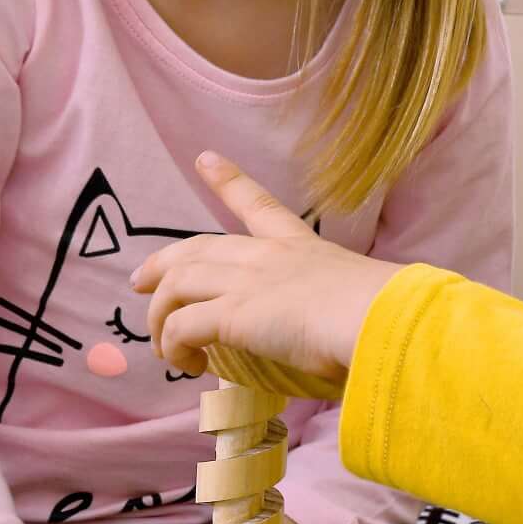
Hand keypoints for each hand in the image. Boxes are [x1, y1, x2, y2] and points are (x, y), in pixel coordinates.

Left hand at [131, 154, 402, 400]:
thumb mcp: (359, 300)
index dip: (228, 181)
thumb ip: (341, 311)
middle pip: (197, 248)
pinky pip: (182, 327)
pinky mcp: (232, 314)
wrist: (381, 319)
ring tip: (163, 349)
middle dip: (162, 262)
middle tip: (139, 282)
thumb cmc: (383, 316)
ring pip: (177, 286)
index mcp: (299, 245)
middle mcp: (267, 256)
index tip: (205, 159)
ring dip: (160, 318)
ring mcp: (247, 282)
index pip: (258, 205)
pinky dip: (174, 347)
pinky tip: (183, 364)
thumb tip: (345, 343)